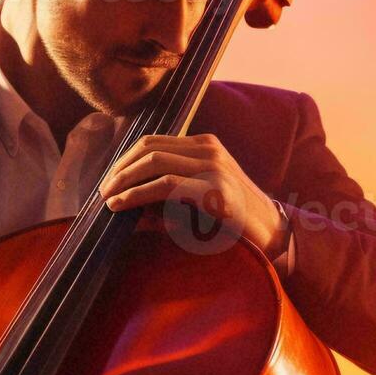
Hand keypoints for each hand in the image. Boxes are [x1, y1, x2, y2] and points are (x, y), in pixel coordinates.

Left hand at [99, 134, 289, 257]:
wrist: (273, 232)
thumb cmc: (234, 218)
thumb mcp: (199, 198)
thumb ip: (168, 196)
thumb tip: (129, 208)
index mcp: (205, 145)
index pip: (154, 142)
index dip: (125, 159)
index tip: (109, 179)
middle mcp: (209, 149)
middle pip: (149, 148)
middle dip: (119, 168)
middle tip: (103, 190)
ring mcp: (213, 167)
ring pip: (154, 163)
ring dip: (124, 181)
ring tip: (108, 198)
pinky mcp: (214, 190)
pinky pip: (165, 186)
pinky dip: (137, 194)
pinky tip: (122, 205)